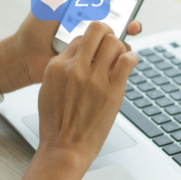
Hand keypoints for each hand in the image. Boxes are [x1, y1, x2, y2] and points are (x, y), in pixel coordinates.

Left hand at [0, 0, 141, 93]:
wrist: (25, 57)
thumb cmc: (35, 27)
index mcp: (86, 10)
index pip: (110, 2)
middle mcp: (93, 27)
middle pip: (121, 21)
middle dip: (132, 20)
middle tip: (132, 23)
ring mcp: (93, 45)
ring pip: (119, 41)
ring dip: (126, 38)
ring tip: (126, 36)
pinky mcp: (91, 62)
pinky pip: (110, 59)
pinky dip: (118, 57)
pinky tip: (117, 55)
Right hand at [36, 21, 138, 167]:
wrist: (65, 149)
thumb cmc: (58, 124)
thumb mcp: (49, 90)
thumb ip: (63, 70)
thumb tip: (79, 56)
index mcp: (56, 66)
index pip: (79, 37)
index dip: (92, 41)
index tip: (98, 48)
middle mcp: (74, 68)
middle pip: (97, 30)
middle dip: (108, 33)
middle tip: (112, 42)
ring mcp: (94, 79)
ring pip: (114, 42)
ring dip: (120, 47)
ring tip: (120, 58)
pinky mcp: (112, 90)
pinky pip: (127, 60)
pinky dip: (131, 58)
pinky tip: (129, 64)